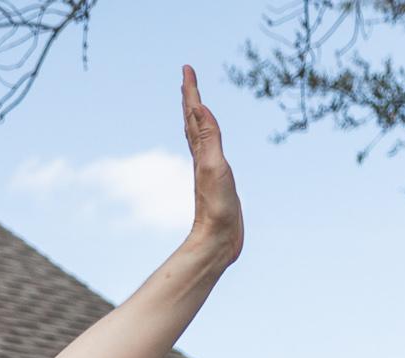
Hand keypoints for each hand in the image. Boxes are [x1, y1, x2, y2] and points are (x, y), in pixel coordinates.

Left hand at [177, 66, 241, 269]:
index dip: (191, 91)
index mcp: (200, 152)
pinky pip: (210, 152)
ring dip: (196, 116)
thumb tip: (200, 108)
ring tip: (193, 103)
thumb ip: (209, 138)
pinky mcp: (216, 182)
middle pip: (193, 121)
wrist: (218, 241)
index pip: (194, 115)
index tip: (186, 69)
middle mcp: (201, 158)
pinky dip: (207, 138)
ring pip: (199, 136)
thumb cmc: (216, 207)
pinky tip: (207, 141)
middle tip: (187, 77)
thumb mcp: (213, 167)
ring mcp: (208, 169)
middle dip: (190, 98)